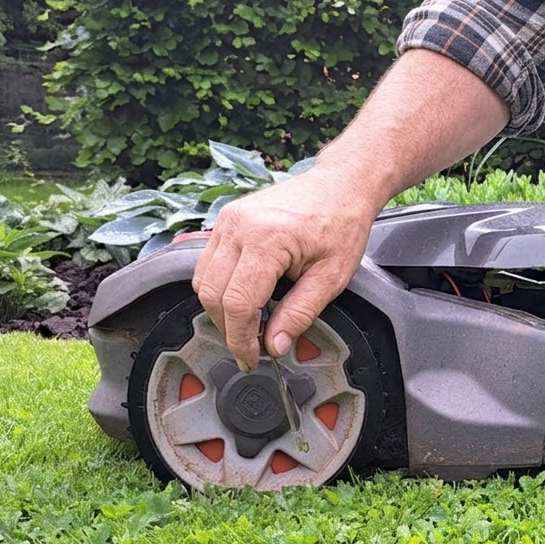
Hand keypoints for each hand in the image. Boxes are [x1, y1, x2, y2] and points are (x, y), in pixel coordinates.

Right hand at [192, 172, 379, 371]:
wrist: (340, 185)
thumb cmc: (341, 224)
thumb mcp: (331, 277)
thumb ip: (300, 313)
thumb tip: (275, 345)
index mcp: (266, 240)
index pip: (237, 303)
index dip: (241, 338)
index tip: (251, 358)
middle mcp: (238, 226)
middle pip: (212, 294)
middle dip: (228, 328)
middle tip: (249, 348)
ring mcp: (228, 220)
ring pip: (203, 280)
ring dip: (220, 309)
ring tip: (247, 326)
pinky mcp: (226, 219)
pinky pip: (208, 262)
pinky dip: (219, 287)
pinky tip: (242, 299)